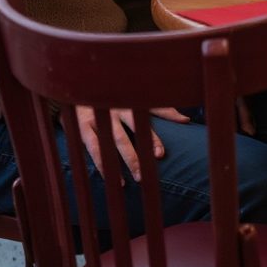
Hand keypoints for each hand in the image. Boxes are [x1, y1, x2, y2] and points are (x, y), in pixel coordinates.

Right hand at [74, 105, 195, 182]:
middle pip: (124, 137)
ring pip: (108, 144)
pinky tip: (110, 178)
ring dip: (118, 163)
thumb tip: (186, 120)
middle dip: (135, 156)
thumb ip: (162, 109)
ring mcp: (97, 119)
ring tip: (130, 181)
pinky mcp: (83, 127)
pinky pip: (92, 149)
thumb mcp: (139, 97)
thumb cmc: (117, 93)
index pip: (143, 123)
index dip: (152, 139)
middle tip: (144, 174)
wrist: (80, 85)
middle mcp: (113, 110)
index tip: (160, 154)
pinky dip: (101, 164)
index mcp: (129, 103)